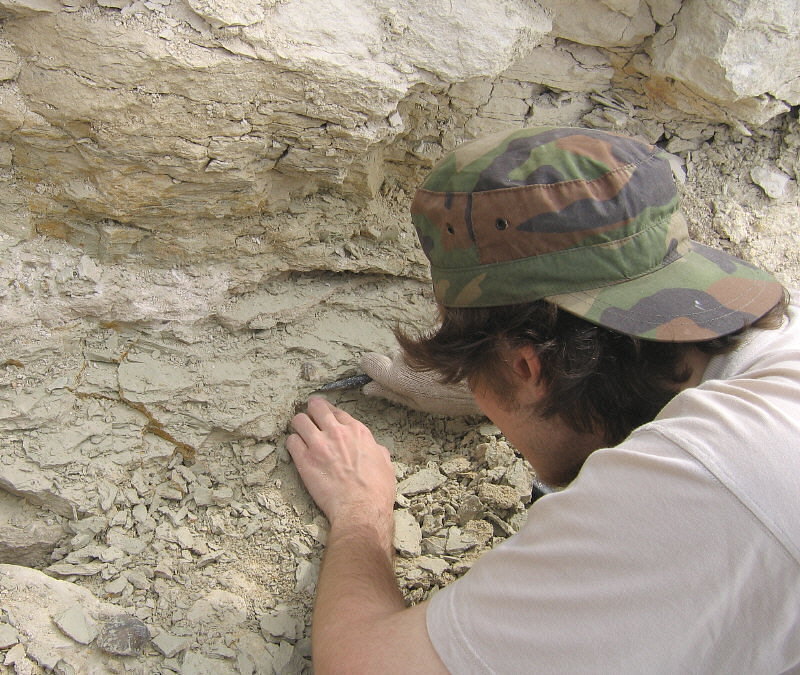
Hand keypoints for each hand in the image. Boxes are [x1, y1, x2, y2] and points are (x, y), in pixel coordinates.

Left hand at [286, 397, 395, 528]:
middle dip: (312, 410)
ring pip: (299, 420)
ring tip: (301, 434)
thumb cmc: (376, 491)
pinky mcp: (304, 460)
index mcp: (357, 431)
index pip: (336, 411)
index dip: (330, 413)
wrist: (362, 509)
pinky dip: (292, 444)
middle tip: (311, 418)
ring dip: (300, 426)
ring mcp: (318, 444)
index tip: (326, 418)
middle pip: (316, 407)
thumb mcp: (385, 463)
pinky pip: (291, 441)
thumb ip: (376, 450)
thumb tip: (374, 449)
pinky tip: (297, 451)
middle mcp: (337, 432)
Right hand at [360, 351, 481, 415]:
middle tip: (424, 378)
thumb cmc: (452, 397)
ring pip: (410, 349)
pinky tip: (449, 359)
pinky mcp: (433, 331)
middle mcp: (403, 355)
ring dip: (421, 358)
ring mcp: (418, 342)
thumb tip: (368, 389)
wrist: (485, 375)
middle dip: (404, 365)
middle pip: (392, 357)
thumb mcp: (419, 403)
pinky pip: (426, 340)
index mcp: (397, 376)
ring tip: (441, 371)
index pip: (369, 362)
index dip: (373, 366)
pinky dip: (434, 349)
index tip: (381, 373)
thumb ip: (391, 394)